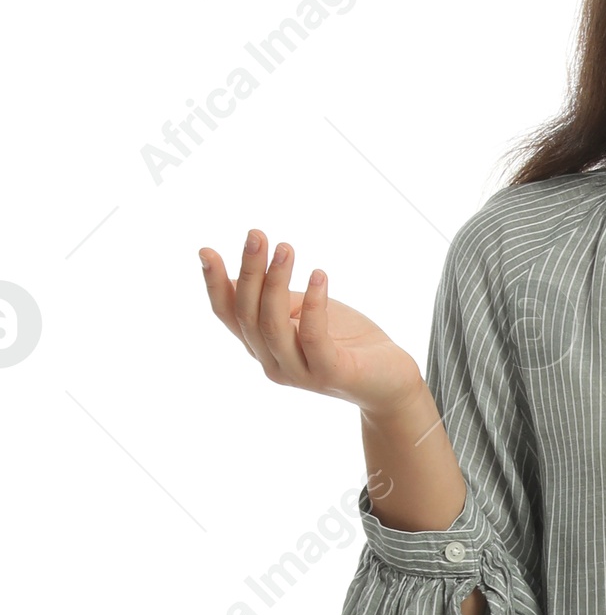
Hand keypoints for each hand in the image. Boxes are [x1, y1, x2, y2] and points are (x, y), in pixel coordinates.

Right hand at [198, 229, 423, 410]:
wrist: (390, 380)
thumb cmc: (346, 341)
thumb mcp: (305, 311)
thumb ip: (276, 298)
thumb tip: (243, 270)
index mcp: (262, 344)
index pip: (228, 314)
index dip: (214, 285)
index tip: (206, 251)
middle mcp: (273, 362)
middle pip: (248, 314)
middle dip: (249, 271)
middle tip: (257, 234)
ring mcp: (299, 372)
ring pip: (273, 325)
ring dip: (276, 282)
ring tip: (286, 247)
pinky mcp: (329, 374)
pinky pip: (313, 338)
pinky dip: (314, 305)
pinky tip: (319, 275)